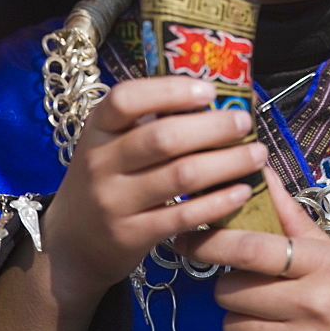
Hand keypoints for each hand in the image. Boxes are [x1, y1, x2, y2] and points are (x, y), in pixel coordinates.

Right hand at [41, 76, 265, 309]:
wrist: (72, 241)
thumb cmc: (107, 176)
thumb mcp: (112, 141)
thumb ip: (150, 118)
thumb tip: (214, 95)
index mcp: (98, 127)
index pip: (126, 99)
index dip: (170, 90)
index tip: (209, 90)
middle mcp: (101, 162)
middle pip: (163, 138)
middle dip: (212, 127)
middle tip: (244, 122)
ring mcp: (114, 201)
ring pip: (180, 176)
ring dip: (226, 163)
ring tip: (256, 154)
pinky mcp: (131, 235)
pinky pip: (183, 216)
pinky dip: (217, 202)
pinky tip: (241, 191)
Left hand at [175, 168, 329, 330]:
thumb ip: (291, 216)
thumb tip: (261, 173)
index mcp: (321, 263)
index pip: (253, 249)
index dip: (213, 241)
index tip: (186, 234)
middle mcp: (310, 303)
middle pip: (233, 291)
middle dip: (227, 283)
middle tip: (244, 277)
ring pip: (234, 325)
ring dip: (237, 315)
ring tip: (262, 307)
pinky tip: (268, 326)